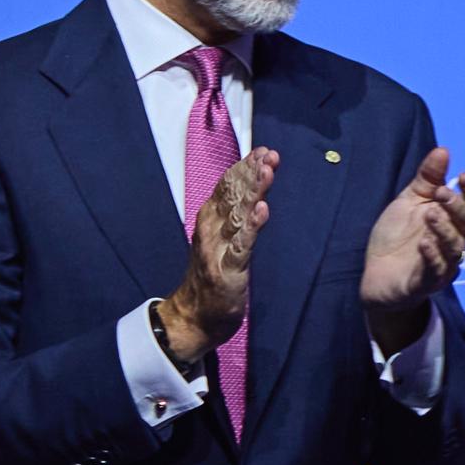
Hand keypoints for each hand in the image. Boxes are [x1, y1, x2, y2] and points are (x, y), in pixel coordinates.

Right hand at [162, 145, 276, 363]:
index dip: (245, 167)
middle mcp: (212, 228)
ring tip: (266, 172)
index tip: (263, 150)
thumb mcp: (223, 238)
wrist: (195, 315)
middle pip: (233, 195)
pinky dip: (252, 227)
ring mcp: (218, 248)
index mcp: (211, 219)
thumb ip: (235, 214)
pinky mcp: (228, 270)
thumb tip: (251, 187)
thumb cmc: (212, 274)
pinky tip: (262, 210)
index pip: (228, 187)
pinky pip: (242, 245)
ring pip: (238, 214)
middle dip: (251, 173)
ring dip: (252, 191)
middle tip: (269, 154)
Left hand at [363, 145, 464, 311]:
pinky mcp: (426, 283)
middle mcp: (452, 242)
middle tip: (441, 193)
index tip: (463, 176)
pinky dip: (432, 256)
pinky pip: (436, 270)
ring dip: (446, 230)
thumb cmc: (397, 237)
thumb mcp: (409, 201)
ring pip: (455, 248)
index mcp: (451, 221)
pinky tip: (423, 243)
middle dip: (457, 208)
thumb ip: (427, 178)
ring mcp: (442, 264)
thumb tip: (443, 150)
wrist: (376, 275)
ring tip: (431, 214)